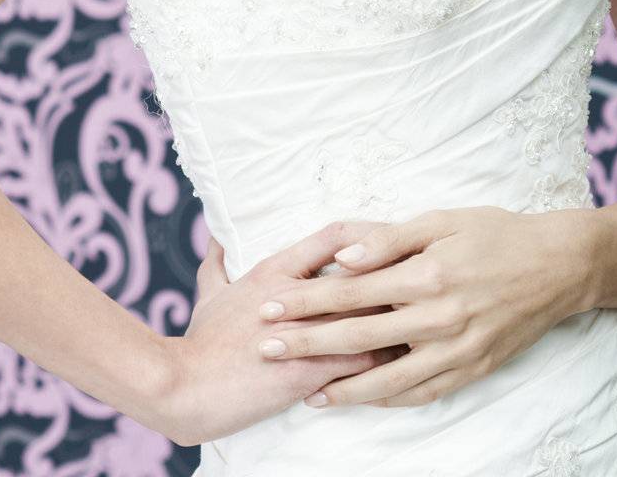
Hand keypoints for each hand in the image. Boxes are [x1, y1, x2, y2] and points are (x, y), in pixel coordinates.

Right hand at [157, 219, 406, 446]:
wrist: (185, 383)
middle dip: (399, 272)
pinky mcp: (309, 371)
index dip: (368, 234)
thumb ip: (218, 262)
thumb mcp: (210, 291)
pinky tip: (410, 365)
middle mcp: (297, 295)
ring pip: (370, 316)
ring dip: (401, 319)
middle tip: (430, 273)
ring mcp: (305, 333)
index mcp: (276, 270)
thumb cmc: (199, 339)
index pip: (334, 236)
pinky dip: (387, 362)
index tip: (394, 237)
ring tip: (431, 319)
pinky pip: (361, 363)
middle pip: (363, 272)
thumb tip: (219, 237)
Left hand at [252, 205, 591, 408]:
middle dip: (308, 344)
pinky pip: (424, 393)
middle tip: (266, 349)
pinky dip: (388, 400)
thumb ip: (388, 240)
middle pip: (359, 337)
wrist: (557, 266)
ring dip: (343, 386)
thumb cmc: (493, 233)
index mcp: (426, 275)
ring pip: (389, 379)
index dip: (306, 301)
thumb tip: (344, 256)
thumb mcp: (440, 221)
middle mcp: (439, 318)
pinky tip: (360, 398)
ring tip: (306, 392)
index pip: (351, 293)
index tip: (270, 306)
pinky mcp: (474, 369)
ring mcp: (457, 350)